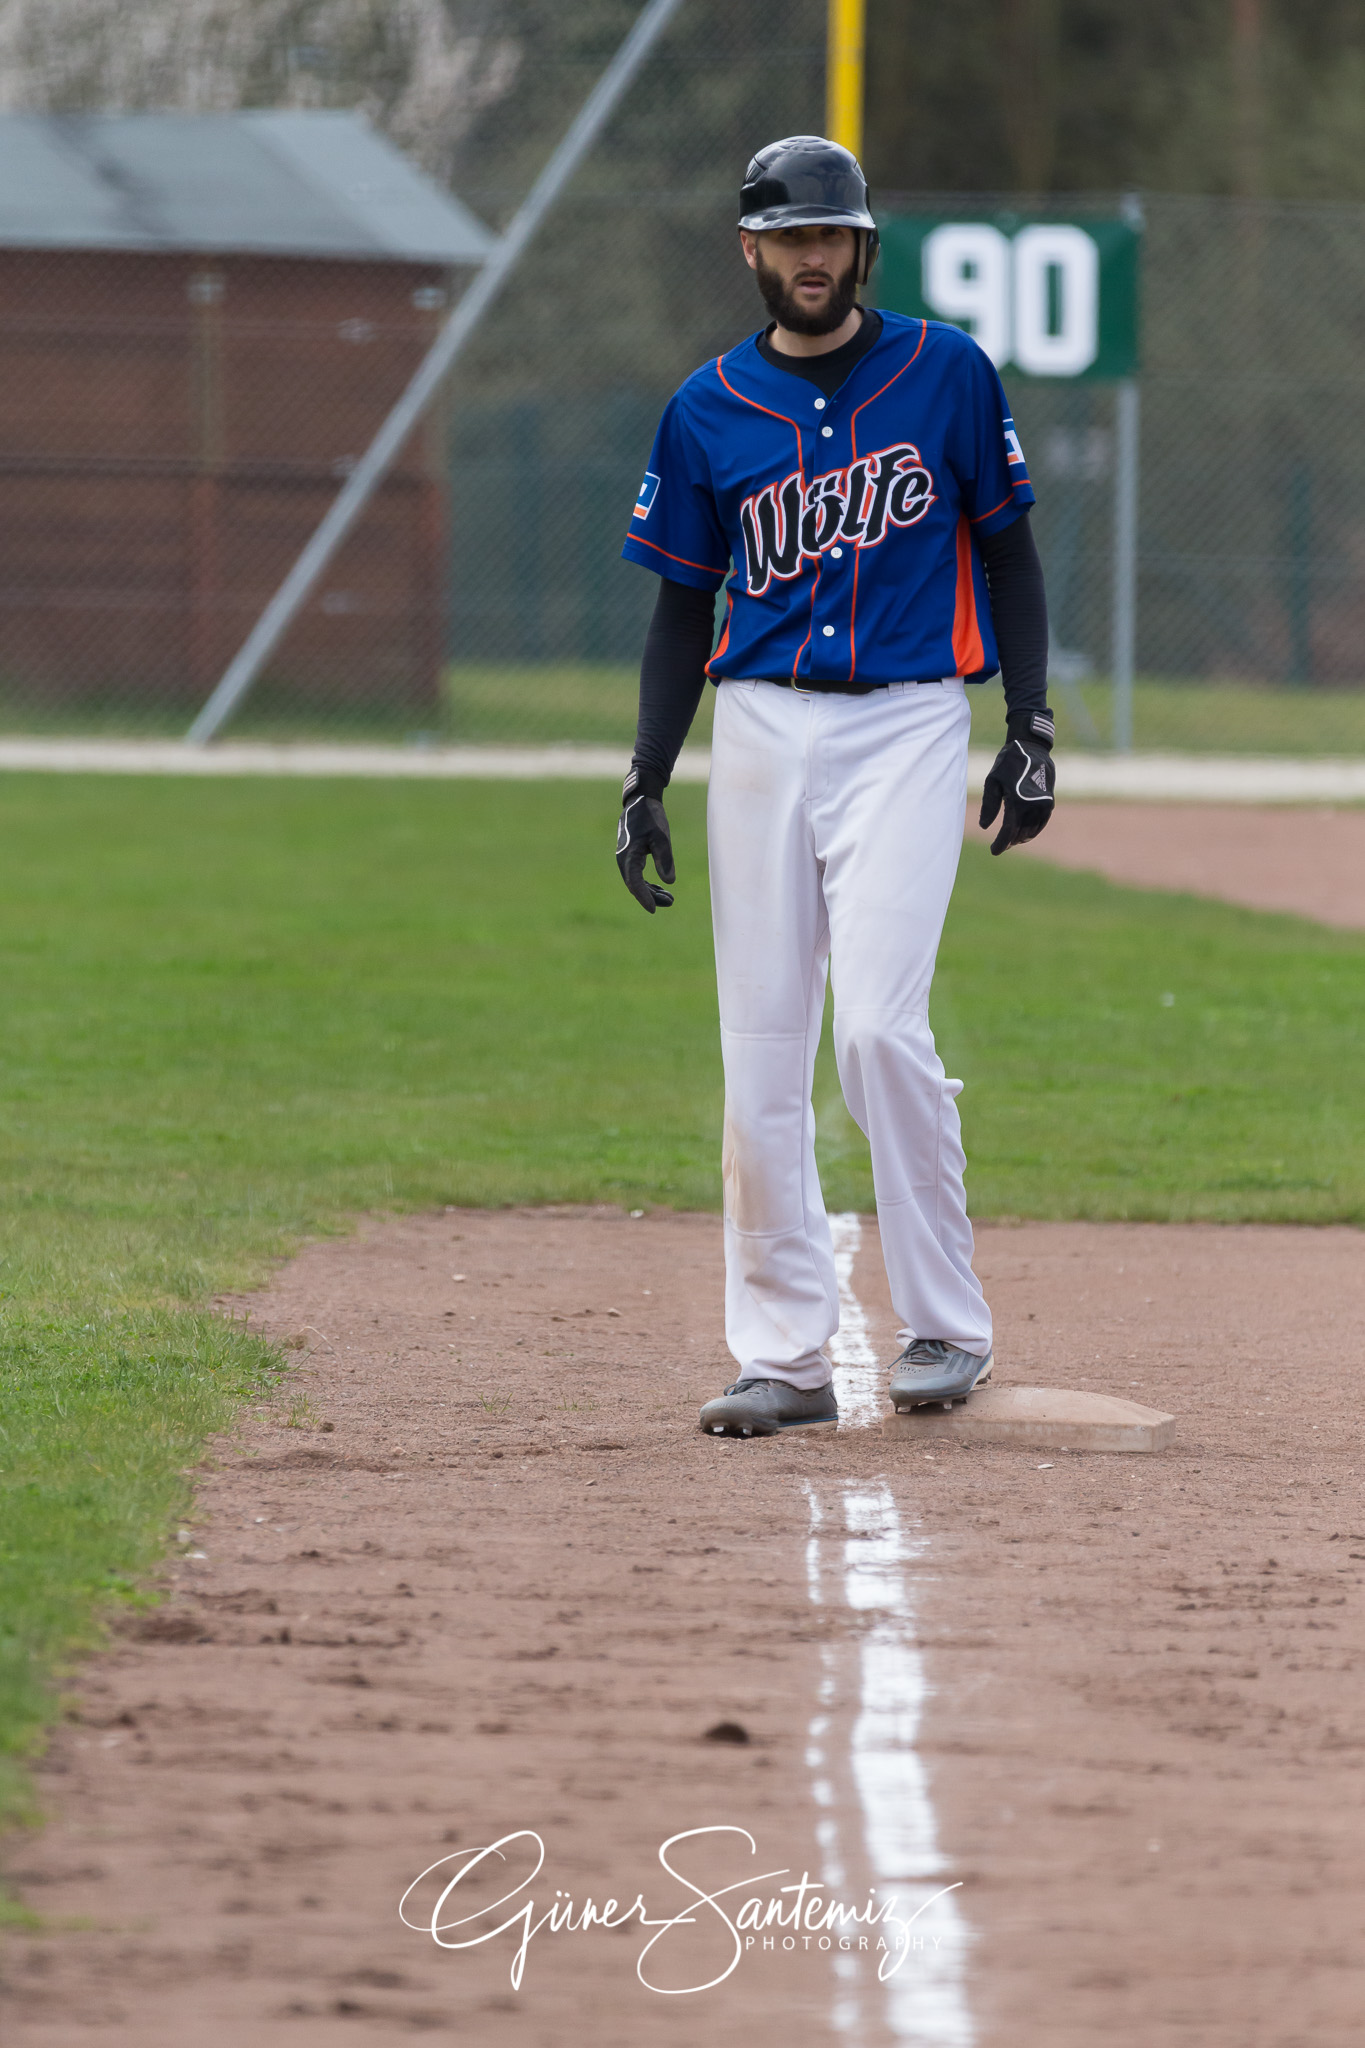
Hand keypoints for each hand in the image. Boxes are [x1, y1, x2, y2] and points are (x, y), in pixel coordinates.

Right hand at [616, 789, 674, 911]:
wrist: (641, 800)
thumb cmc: (651, 816)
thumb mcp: (661, 837)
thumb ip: (665, 859)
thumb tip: (669, 882)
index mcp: (628, 855)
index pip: (634, 883)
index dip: (644, 897)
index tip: (653, 910)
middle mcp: (624, 859)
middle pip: (635, 885)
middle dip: (651, 897)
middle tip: (671, 902)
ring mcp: (626, 857)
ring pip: (636, 881)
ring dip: (651, 891)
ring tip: (670, 899)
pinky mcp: (631, 854)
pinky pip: (637, 874)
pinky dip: (648, 882)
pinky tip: (660, 887)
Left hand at [979, 730, 1054, 855]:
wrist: (1031, 747)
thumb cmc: (1008, 762)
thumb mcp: (993, 781)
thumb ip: (989, 805)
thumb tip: (984, 827)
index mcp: (1018, 800)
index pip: (1009, 830)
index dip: (1001, 843)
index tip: (994, 852)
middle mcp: (1034, 805)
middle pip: (1020, 833)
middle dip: (1009, 841)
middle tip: (1000, 845)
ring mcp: (1044, 804)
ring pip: (1032, 830)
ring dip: (1021, 837)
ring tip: (1010, 840)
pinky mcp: (1049, 801)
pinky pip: (1041, 822)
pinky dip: (1032, 830)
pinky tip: (1024, 833)